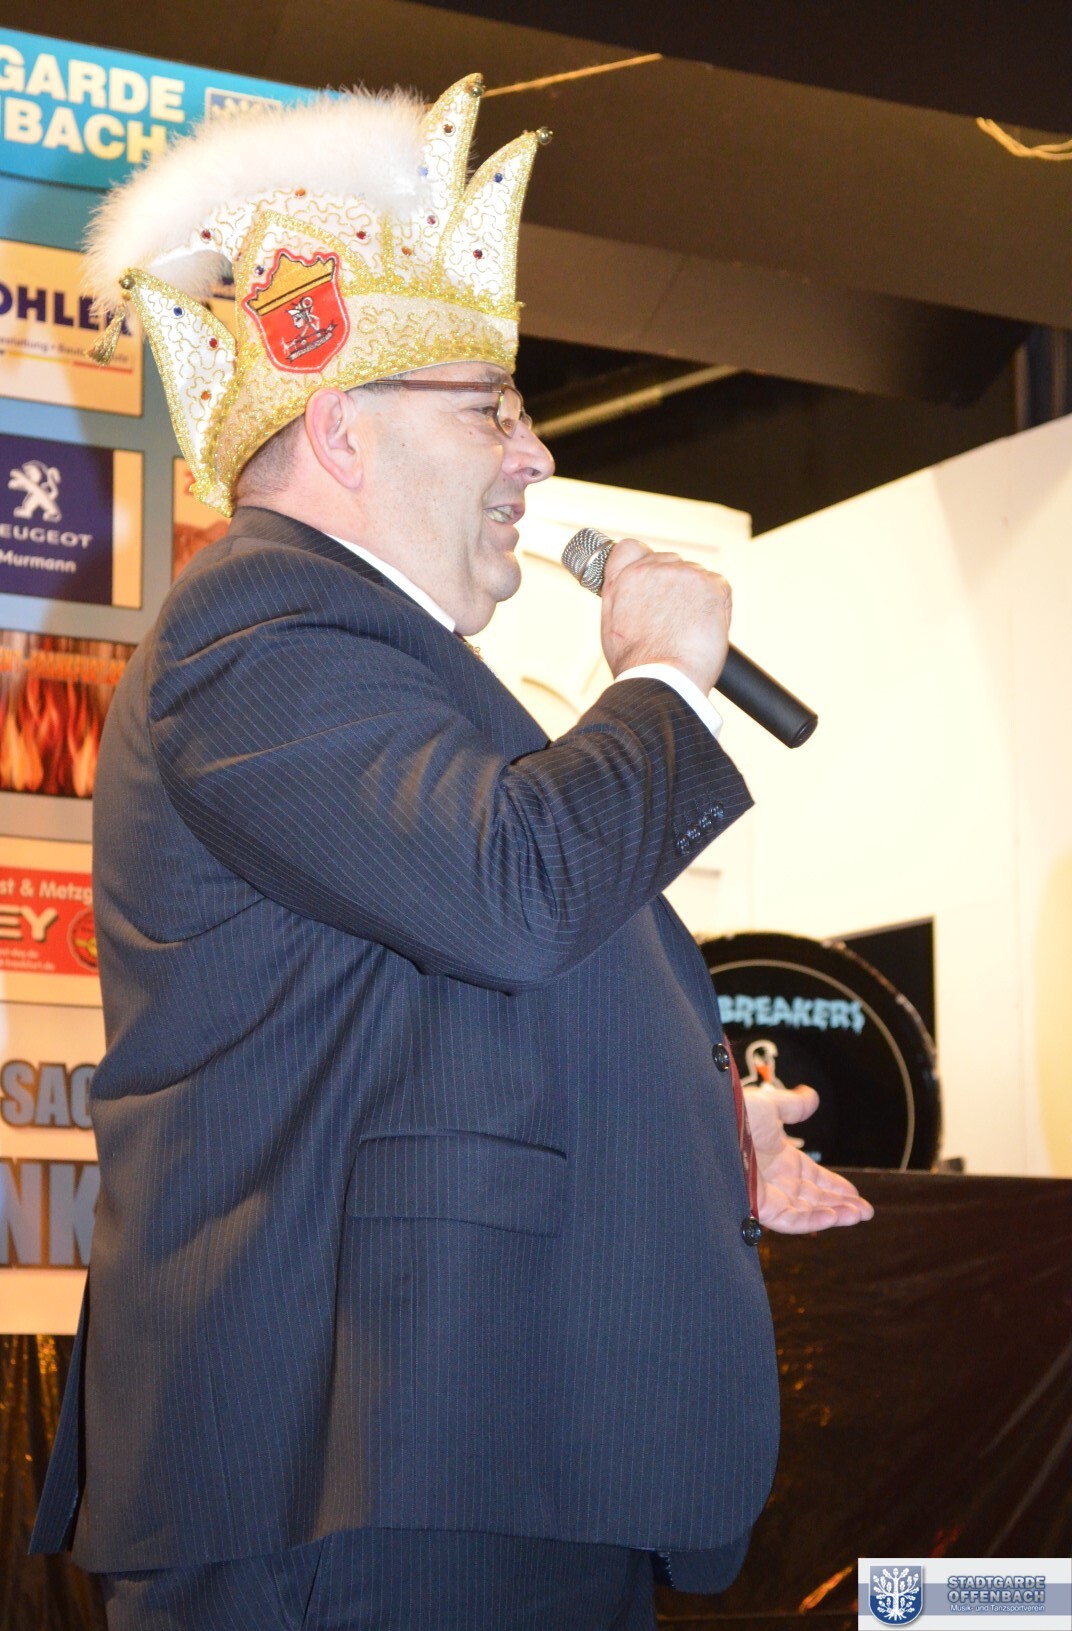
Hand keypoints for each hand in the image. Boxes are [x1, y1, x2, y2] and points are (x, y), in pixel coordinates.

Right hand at [600, 538, 731, 694]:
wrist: (664, 679)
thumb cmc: (639, 665)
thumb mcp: (612, 626)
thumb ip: (620, 598)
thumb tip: (632, 591)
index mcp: (622, 580)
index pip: (631, 548)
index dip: (646, 562)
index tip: (654, 578)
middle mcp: (649, 570)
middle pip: (670, 561)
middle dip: (677, 585)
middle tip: (676, 619)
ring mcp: (681, 574)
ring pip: (697, 575)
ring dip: (698, 597)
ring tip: (689, 630)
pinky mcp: (709, 584)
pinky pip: (719, 587)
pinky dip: (719, 607)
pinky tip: (705, 629)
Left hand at [744, 1083, 873, 1233]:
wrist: (708, 1124)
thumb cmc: (732, 1112)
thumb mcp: (769, 1105)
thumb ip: (793, 1105)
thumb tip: (812, 1097)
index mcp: (777, 1158)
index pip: (812, 1178)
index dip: (835, 1186)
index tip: (856, 1193)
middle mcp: (773, 1179)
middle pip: (812, 1198)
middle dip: (840, 1205)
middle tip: (866, 1211)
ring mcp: (765, 1194)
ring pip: (804, 1211)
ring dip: (833, 1214)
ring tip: (859, 1214)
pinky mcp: (757, 1207)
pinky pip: (790, 1220)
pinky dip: (813, 1220)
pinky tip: (835, 1216)